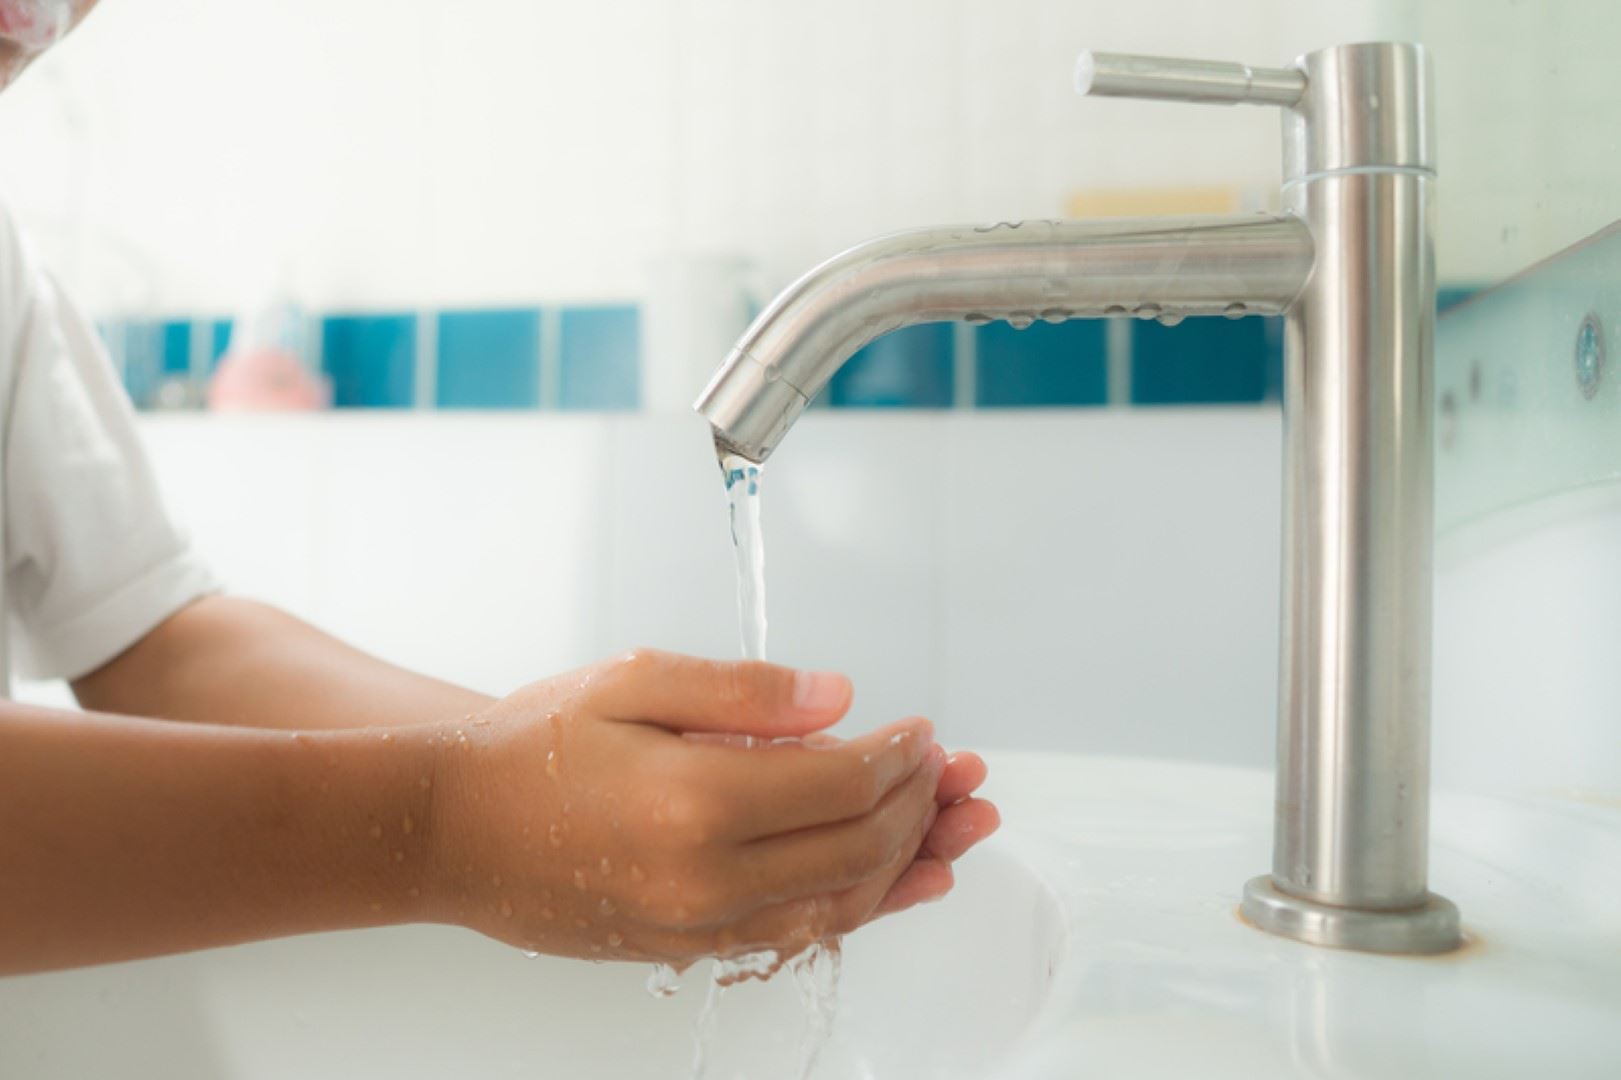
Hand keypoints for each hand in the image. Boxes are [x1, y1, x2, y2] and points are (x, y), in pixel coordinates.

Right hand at [424, 650, 948, 964]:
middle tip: (951, 770)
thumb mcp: (634, 681)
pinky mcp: (687, 948)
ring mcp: (697, 925)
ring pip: (840, 904)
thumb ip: (744, 690)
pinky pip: (797, 936)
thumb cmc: (532, 747)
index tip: (922, 730)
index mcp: (697, 800)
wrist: (451, 828)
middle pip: (857, 847)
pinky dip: (859, 909)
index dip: (899, 755)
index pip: (844, 783)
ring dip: (910, 864)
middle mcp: (706, 878)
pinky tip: (898, 885)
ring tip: (960, 831)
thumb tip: (839, 698)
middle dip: (919, 804)